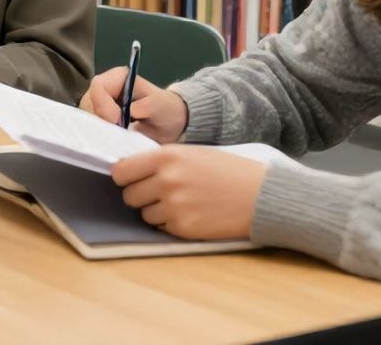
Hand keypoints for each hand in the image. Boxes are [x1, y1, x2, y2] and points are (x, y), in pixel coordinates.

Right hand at [80, 66, 188, 142]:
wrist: (171, 123)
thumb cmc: (166, 109)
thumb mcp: (159, 105)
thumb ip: (142, 106)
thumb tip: (123, 116)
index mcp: (118, 77)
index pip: (98, 86)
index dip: (103, 104)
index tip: (116, 121)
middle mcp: (105, 88)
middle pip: (88, 102)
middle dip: (99, 119)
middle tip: (115, 132)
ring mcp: (100, 104)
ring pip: (87, 115)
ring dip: (98, 128)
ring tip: (115, 136)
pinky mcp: (99, 119)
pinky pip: (90, 126)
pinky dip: (98, 134)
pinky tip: (111, 139)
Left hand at [112, 146, 266, 239]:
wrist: (260, 195)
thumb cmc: (227, 171)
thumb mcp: (191, 153)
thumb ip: (161, 161)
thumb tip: (130, 170)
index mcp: (166, 157)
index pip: (121, 171)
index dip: (124, 177)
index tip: (130, 179)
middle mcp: (166, 181)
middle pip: (129, 195)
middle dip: (140, 195)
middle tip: (160, 193)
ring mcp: (174, 206)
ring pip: (144, 214)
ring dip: (156, 210)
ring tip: (181, 202)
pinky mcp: (183, 228)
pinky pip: (162, 227)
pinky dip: (171, 223)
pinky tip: (191, 213)